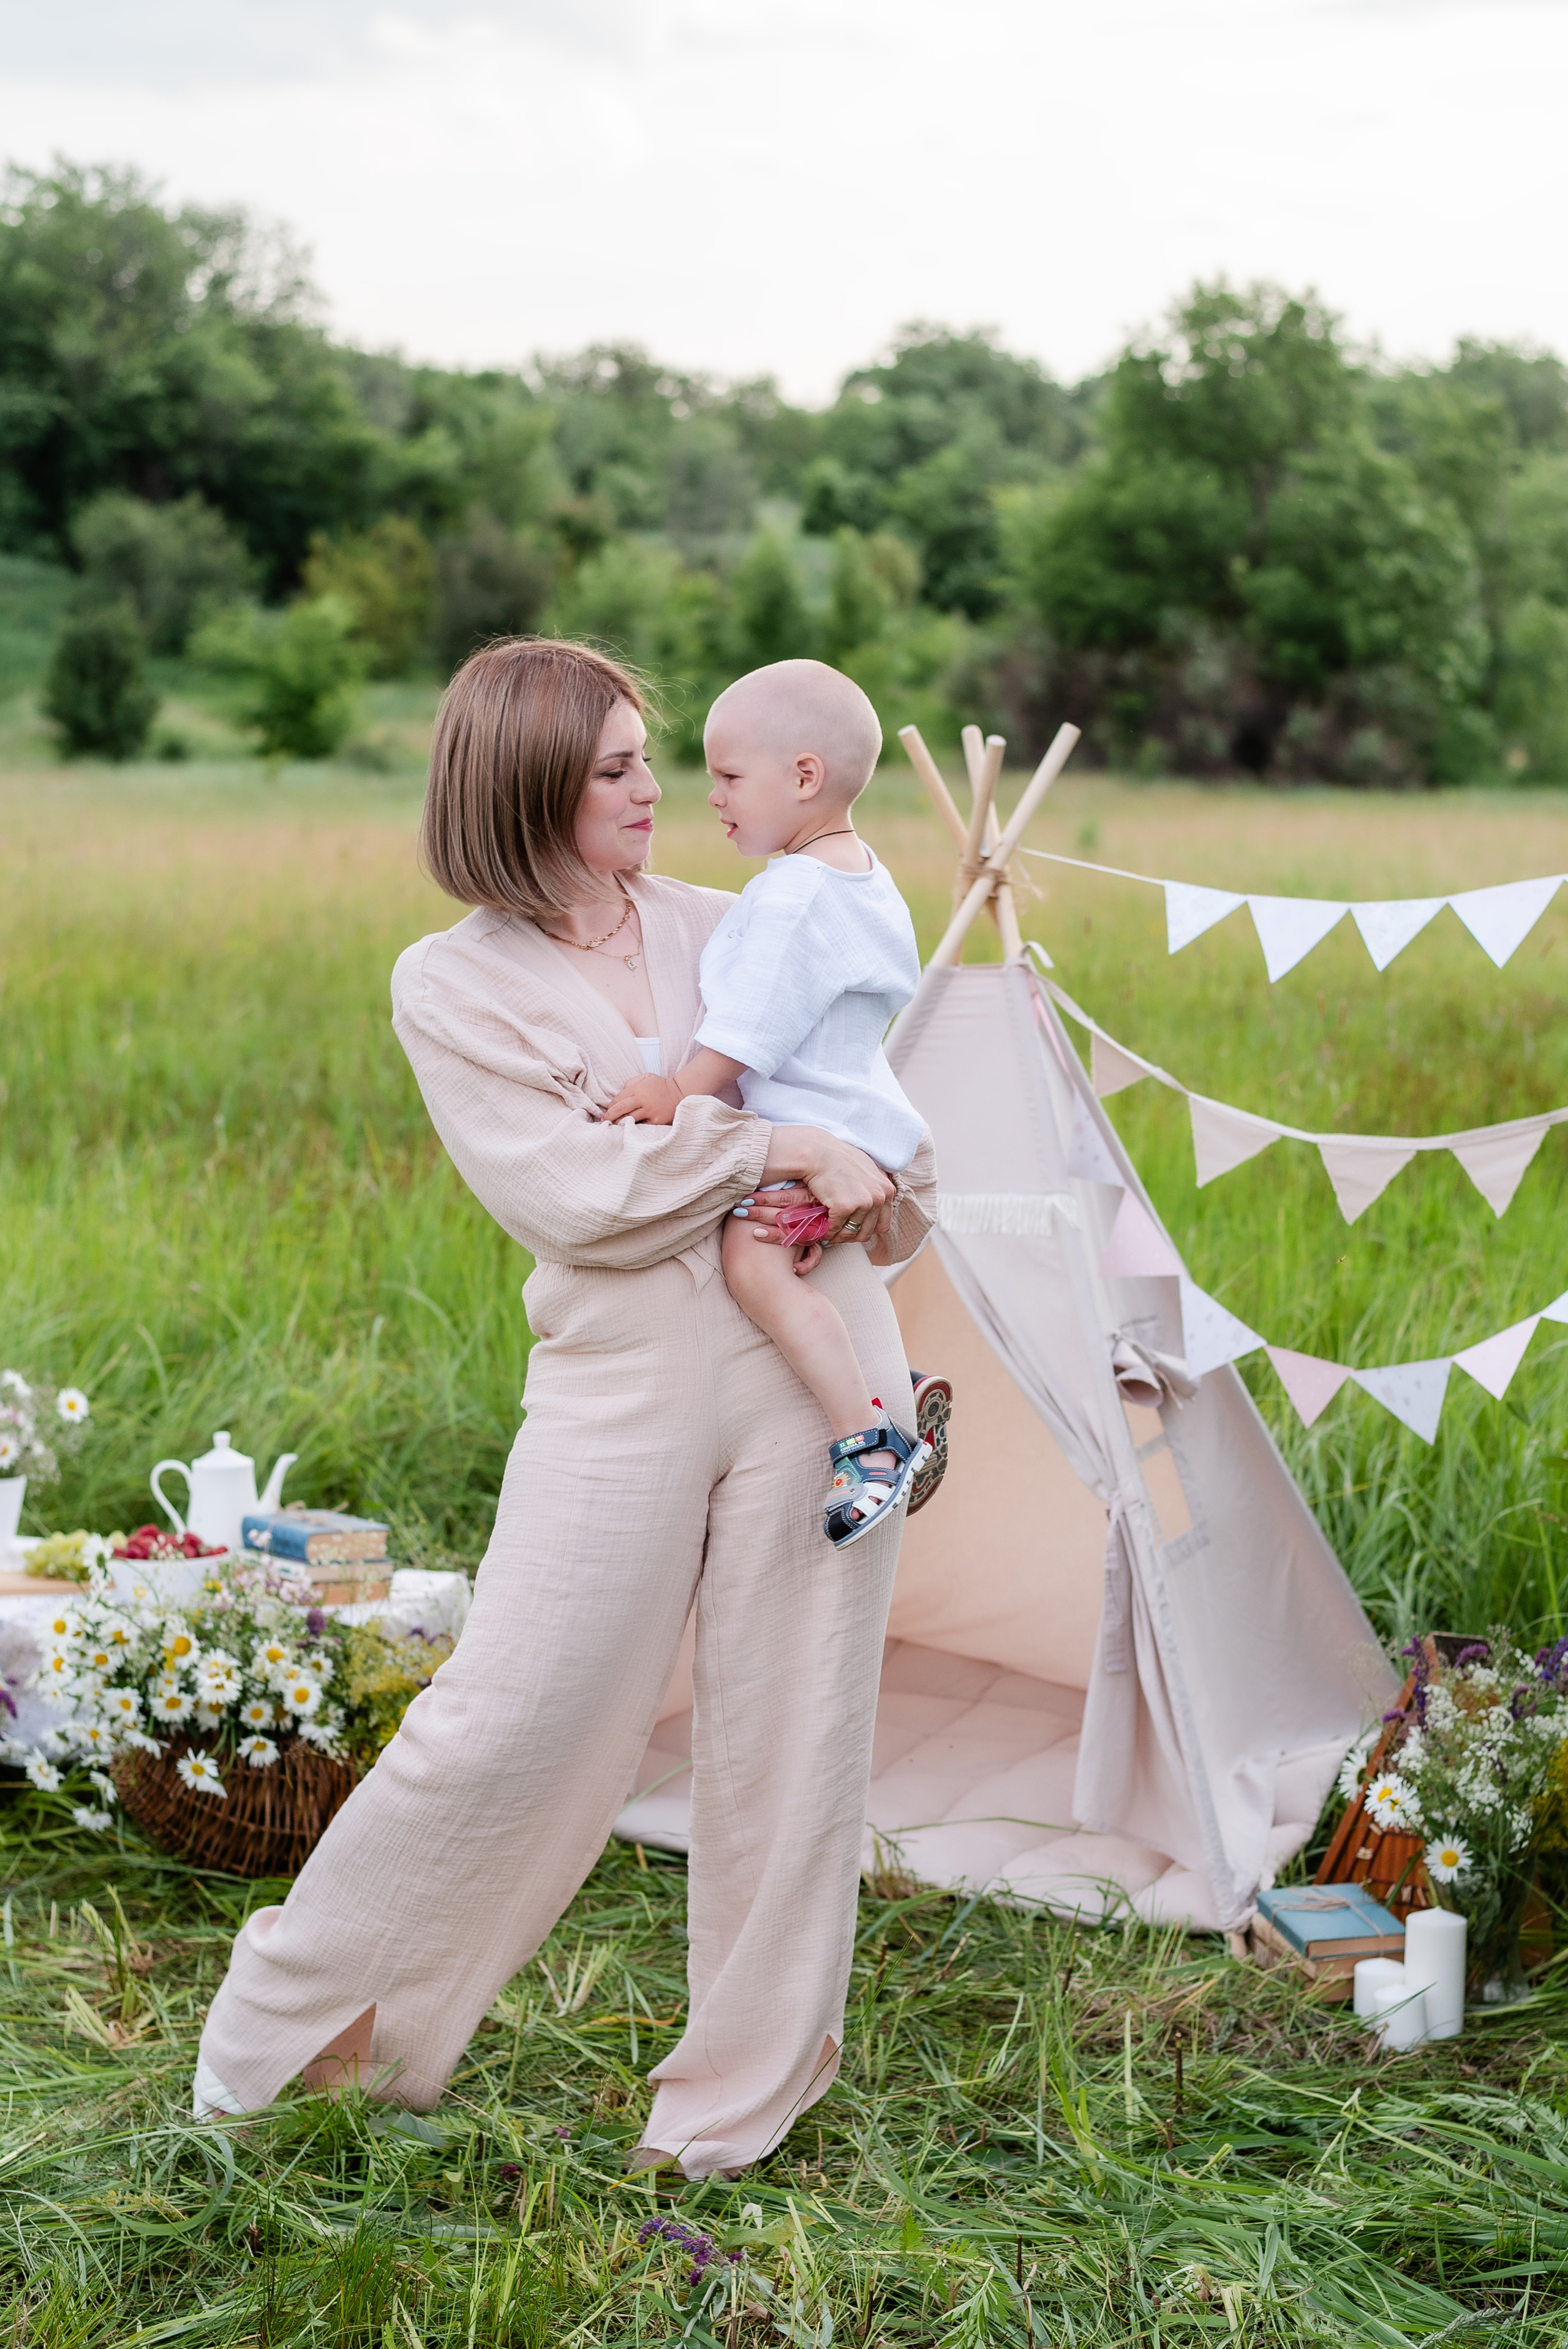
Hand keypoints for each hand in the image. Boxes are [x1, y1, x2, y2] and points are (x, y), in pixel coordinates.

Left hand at [602, 1073, 682, 1125]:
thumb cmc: (660, 1085)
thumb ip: (631, 1083)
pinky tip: (627, 1130)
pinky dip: (633, 1128)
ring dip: (619, 1123)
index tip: (606, 1112)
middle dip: (610, 1116)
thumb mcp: (646, 1077)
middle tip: (604, 1121)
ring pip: (629, 1119)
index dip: (610, 1106)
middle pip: (621, 1109)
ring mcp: (650, 1111)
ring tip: (613, 1127)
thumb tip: (620, 1093)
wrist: (680, 1093)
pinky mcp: (656, 1121)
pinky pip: (641, 1126)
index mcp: (638, 1089)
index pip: (618, 1099)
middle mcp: (642, 1100)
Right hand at [750, 1129, 895, 1246]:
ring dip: (838, 1236)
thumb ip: (875, 1187)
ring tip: (829, 1232)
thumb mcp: (868, 1169)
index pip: (883, 1225)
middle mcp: (879, 1197)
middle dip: (851, 1235)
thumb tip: (873, 1203)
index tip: (852, 1227)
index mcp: (887, 1190)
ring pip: (852, 1233)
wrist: (818, 1153)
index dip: (866, 1229)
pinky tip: (822, 1227)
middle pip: (868, 1232)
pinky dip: (827, 1232)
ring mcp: (863, 1202)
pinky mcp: (845, 1207)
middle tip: (838, 1233)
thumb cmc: (839, 1158)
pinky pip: (836, 1229)